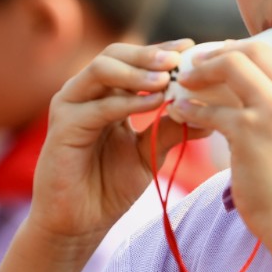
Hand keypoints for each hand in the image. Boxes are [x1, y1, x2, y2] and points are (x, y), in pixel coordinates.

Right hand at [28, 40, 193, 244]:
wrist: (78, 225)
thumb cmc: (109, 187)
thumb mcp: (149, 153)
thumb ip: (171, 129)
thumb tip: (210, 112)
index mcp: (105, 95)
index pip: (132, 60)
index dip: (160, 51)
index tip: (190, 47)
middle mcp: (84, 94)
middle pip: (115, 55)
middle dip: (149, 54)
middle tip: (179, 58)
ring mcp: (70, 106)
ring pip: (101, 70)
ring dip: (137, 72)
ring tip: (167, 78)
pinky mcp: (61, 127)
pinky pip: (97, 107)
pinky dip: (127, 102)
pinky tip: (154, 102)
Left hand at [171, 40, 271, 249]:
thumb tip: (255, 89)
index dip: (250, 53)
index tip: (226, 60)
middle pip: (256, 50)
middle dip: (223, 52)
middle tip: (198, 64)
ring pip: (232, 65)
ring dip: (202, 71)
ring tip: (184, 82)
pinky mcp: (249, 131)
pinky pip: (210, 108)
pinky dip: (191, 107)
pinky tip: (180, 112)